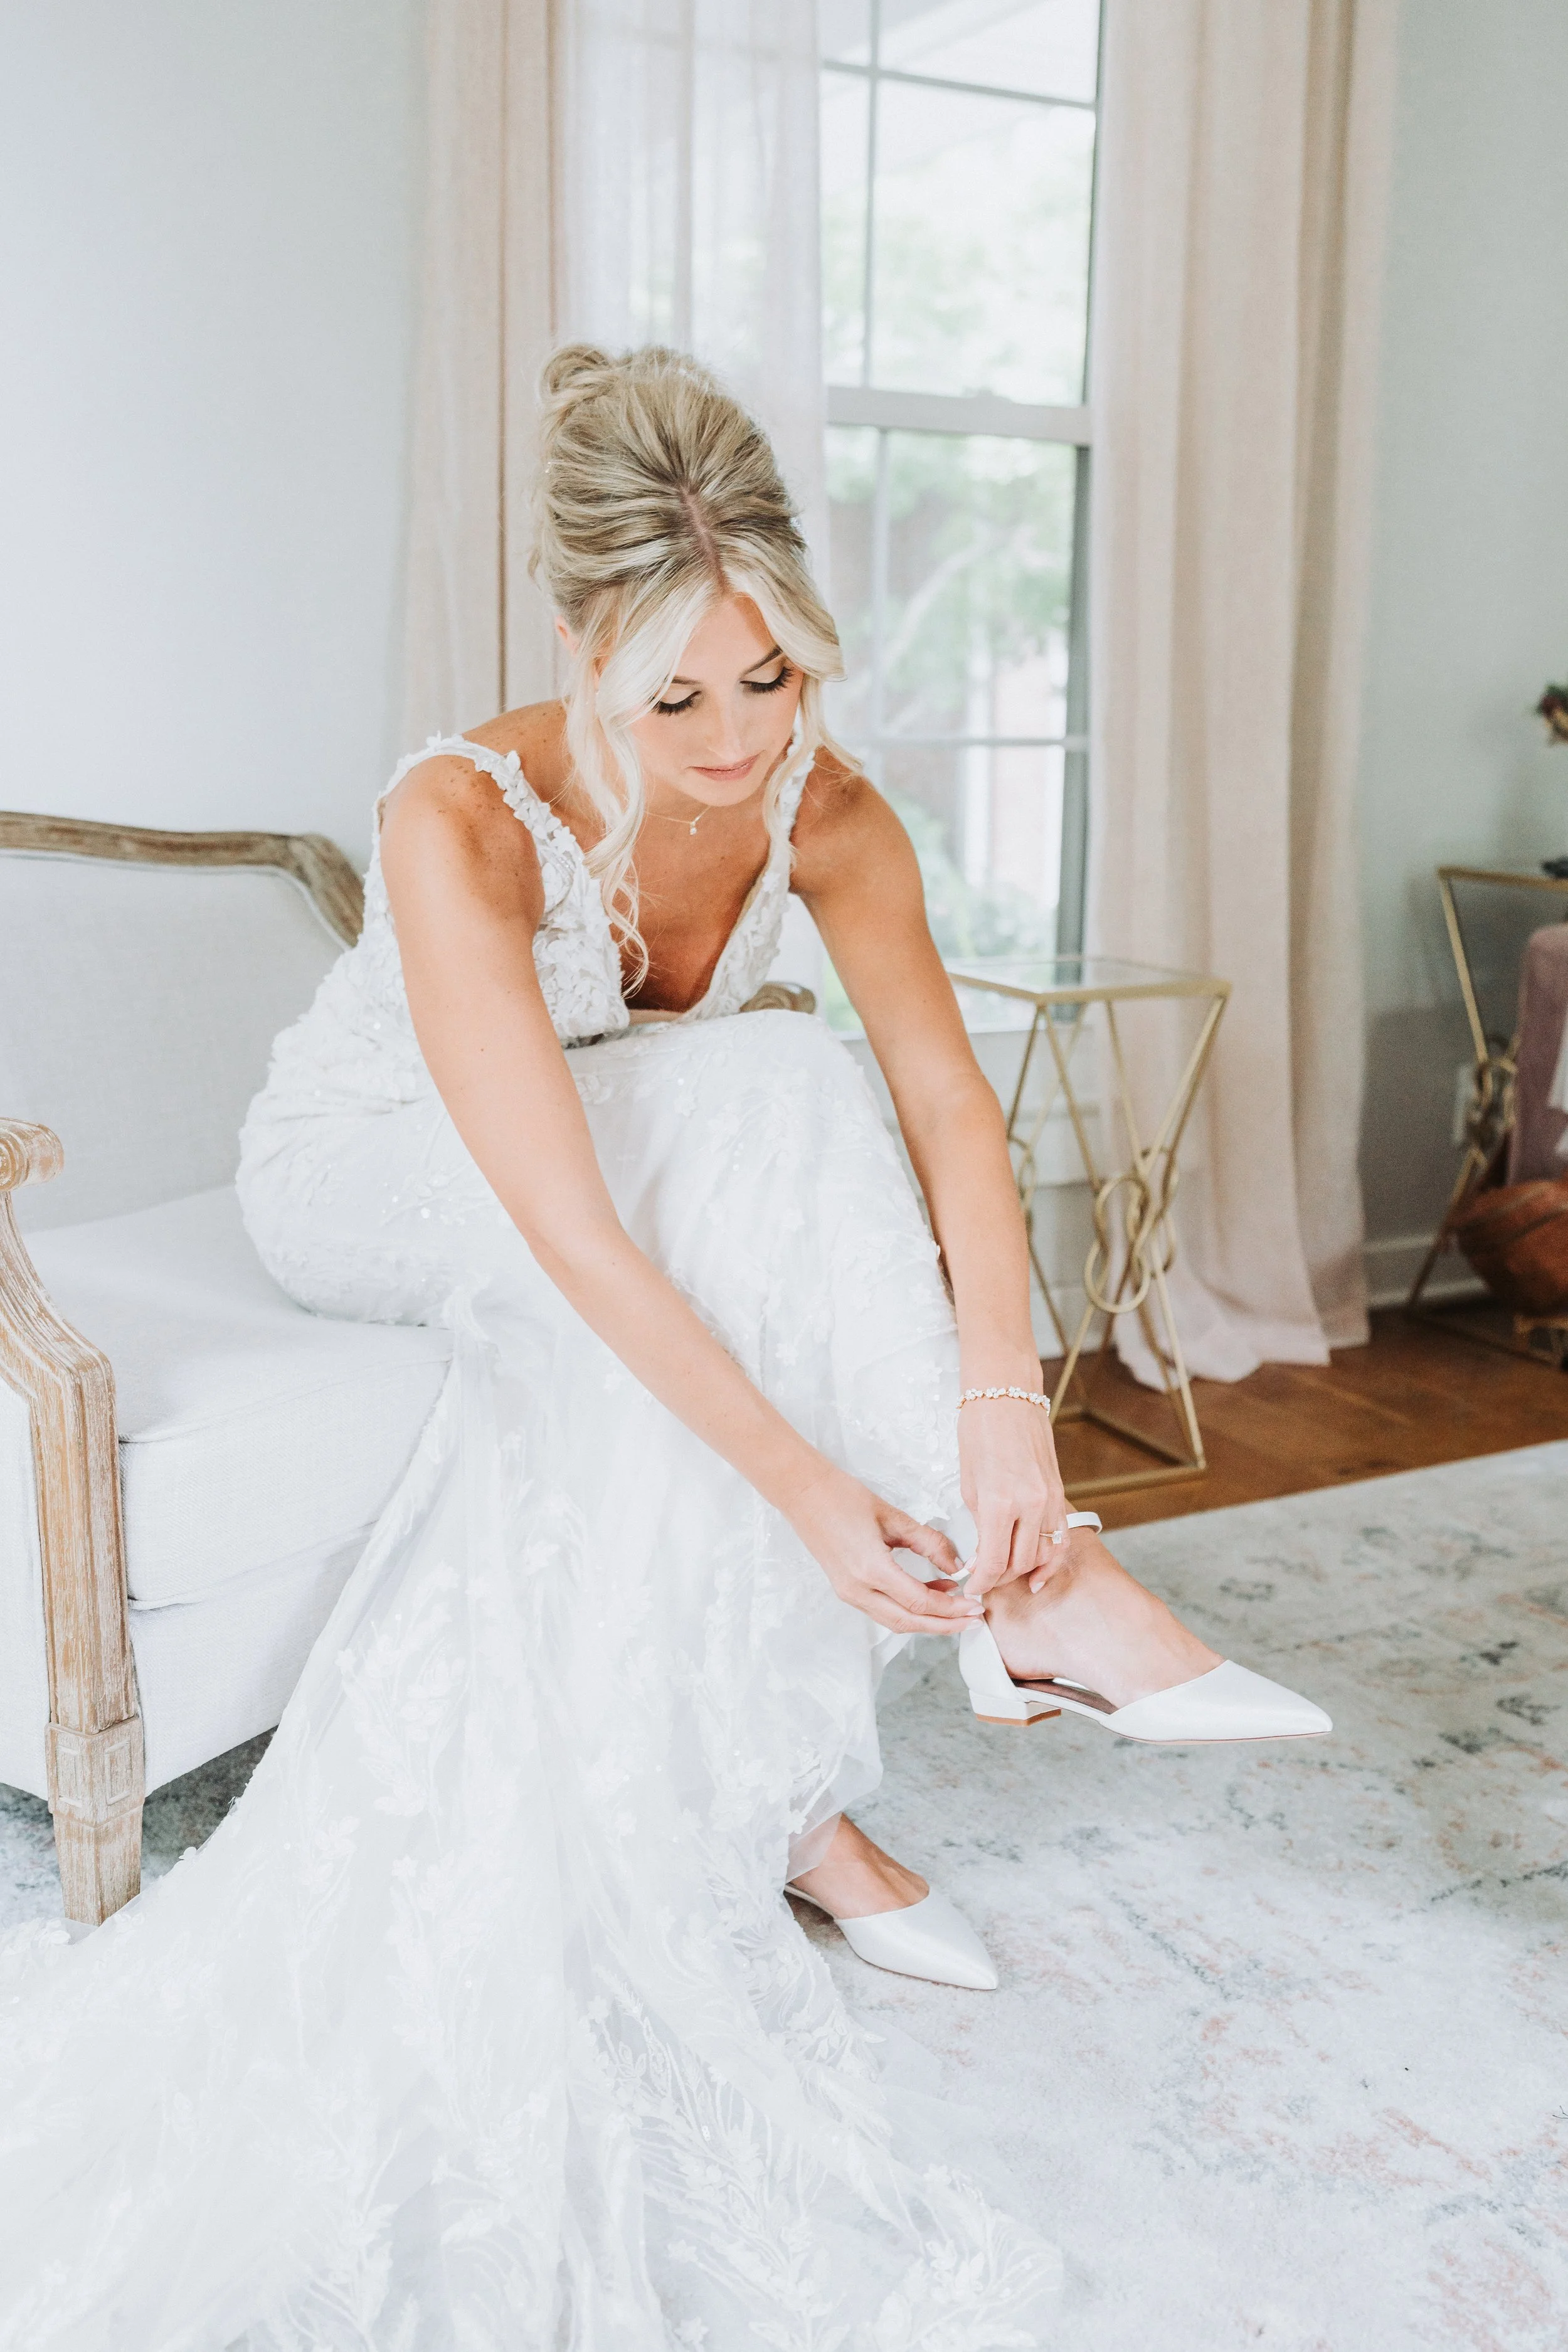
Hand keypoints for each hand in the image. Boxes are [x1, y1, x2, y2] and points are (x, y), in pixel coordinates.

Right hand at [784, 1467, 980, 1636]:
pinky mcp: (845, 1588)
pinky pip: (883, 1609)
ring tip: (956, 1608)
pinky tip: (929, 1592)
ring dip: (927, 1619)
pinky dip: (908, 1608)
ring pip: (895, 1620)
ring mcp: (848, 1592)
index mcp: (870, 1569)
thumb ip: (928, 1542)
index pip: (919, 1602)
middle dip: (944, 1625)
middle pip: (908, 1621)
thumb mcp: (892, 1516)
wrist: (802, 1492)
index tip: (974, 1607)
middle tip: (973, 1620)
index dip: (951, 1609)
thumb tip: (957, 1565)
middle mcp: (857, 1589)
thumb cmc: (842, 1496)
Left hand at [958, 1395, 1069, 1600]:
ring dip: (1022, 1571)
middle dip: (998, 1579)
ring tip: (1004, 1575)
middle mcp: (1030, 1504)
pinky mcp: (1060, 1494)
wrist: (1006, 1396)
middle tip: (981, 1580)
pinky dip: (1051, 1560)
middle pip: (1019, 1564)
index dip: (980, 1581)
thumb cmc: (980, 1431)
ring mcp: (1050, 1500)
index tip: (970, 1587)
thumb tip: (980, 1555)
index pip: (993, 1562)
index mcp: (999, 1502)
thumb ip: (978, 1523)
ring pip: (1043, 1556)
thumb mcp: (968, 1482)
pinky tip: (1039, 1574)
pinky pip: (1060, 1538)